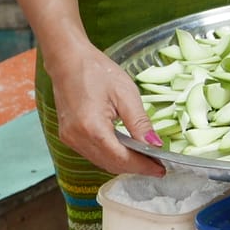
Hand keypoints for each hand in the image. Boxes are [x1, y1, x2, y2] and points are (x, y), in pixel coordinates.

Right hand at [48, 40, 164, 175]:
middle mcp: (77, 139)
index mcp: (92, 128)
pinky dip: (110, 156)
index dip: (143, 166)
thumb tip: (156, 145)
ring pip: (100, 162)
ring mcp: (70, 139)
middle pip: (110, 164)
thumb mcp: (126, 94)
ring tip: (145, 160)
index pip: (122, 159)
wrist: (68, 59)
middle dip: (135, 168)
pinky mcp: (68, 136)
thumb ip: (140, 123)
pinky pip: (92, 153)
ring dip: (123, 164)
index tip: (161, 170)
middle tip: (157, 166)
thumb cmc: (97, 71)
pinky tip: (125, 151)